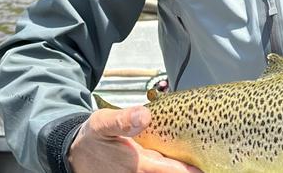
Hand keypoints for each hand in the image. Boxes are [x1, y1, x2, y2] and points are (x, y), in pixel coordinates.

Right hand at [68, 105, 202, 172]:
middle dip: (188, 169)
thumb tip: (144, 115)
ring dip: (178, 169)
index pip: (173, 171)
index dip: (191, 170)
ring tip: (198, 163)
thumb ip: (123, 120)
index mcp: (138, 165)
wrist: (73, 154)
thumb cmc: (93, 137)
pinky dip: (169, 168)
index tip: (206, 165)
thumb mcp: (103, 123)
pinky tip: (180, 163)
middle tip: (209, 160)